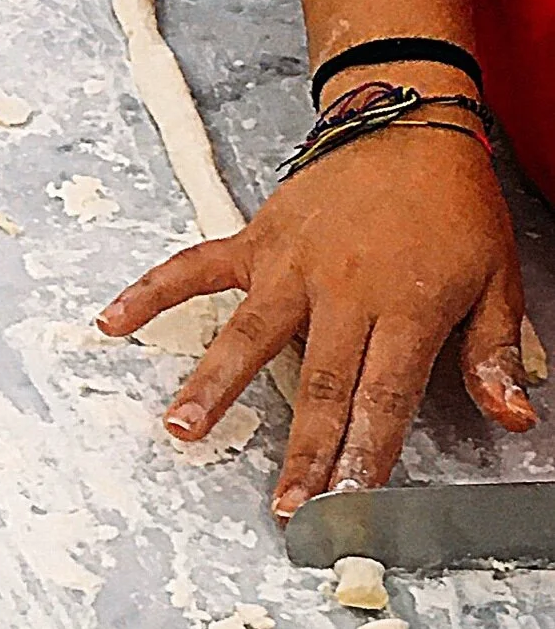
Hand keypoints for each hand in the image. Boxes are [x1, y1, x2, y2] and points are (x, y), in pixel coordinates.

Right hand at [97, 103, 528, 517]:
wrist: (407, 125)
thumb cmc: (454, 206)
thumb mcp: (498, 279)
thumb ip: (494, 354)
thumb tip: (513, 418)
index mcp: (405, 306)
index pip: (384, 395)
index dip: (367, 453)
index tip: (351, 500)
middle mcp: (342, 289)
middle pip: (320, 384)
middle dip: (303, 450)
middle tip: (285, 503)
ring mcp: (290, 263)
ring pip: (247, 335)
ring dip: (213, 385)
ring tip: (182, 428)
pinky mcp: (256, 238)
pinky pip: (195, 267)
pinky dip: (150, 292)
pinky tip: (114, 321)